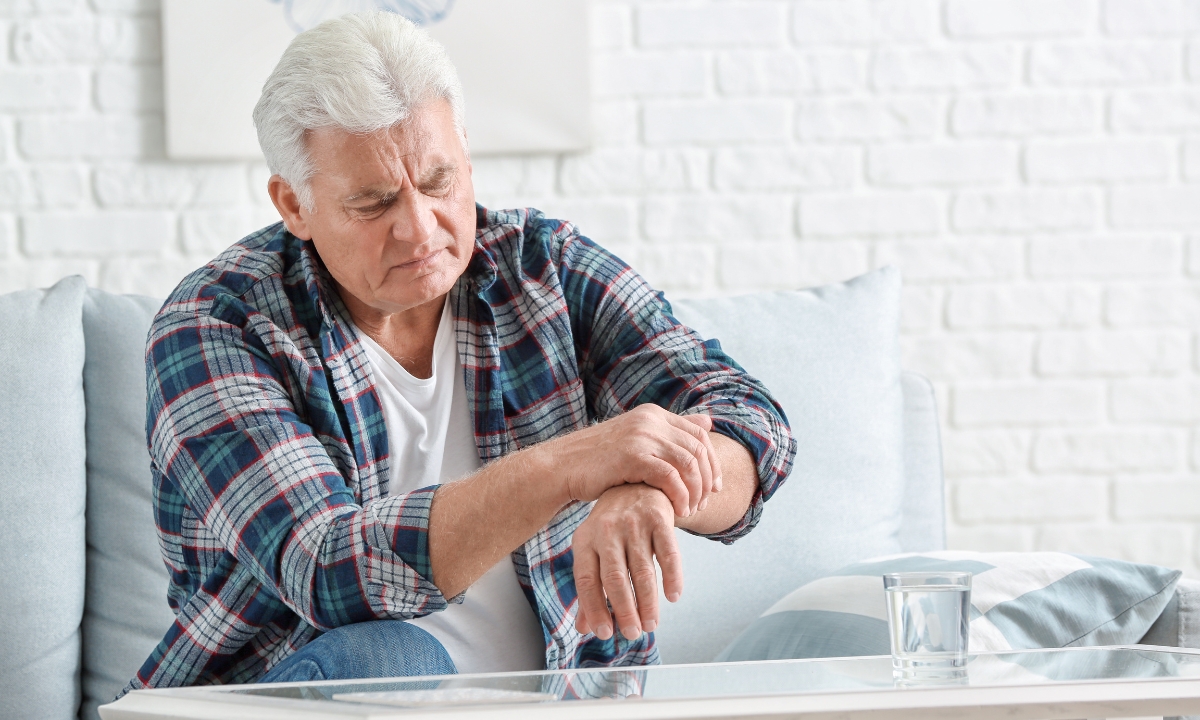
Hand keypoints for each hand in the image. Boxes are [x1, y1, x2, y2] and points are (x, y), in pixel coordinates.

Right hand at [538, 405, 721, 517]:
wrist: (563, 467)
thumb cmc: (600, 461)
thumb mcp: (637, 442)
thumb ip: (669, 434)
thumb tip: (707, 422)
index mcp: (653, 414)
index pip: (699, 434)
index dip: (712, 462)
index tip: (714, 487)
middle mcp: (650, 420)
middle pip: (698, 449)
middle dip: (707, 479)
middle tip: (705, 503)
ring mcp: (641, 436)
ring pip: (688, 463)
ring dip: (695, 491)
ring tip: (691, 510)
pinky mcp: (632, 456)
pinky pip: (670, 477)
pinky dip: (680, 496)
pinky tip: (678, 511)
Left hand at [572, 483, 681, 640]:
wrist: (636, 483)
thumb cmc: (612, 527)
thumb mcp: (594, 550)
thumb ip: (590, 588)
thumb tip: (585, 627)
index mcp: (585, 540)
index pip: (586, 580)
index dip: (594, 608)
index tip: (605, 633)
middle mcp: (607, 530)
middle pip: (614, 578)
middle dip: (624, 610)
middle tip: (633, 633)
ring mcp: (633, 523)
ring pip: (642, 570)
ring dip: (648, 602)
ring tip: (651, 624)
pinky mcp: (659, 518)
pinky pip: (668, 553)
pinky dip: (673, 577)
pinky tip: (673, 596)